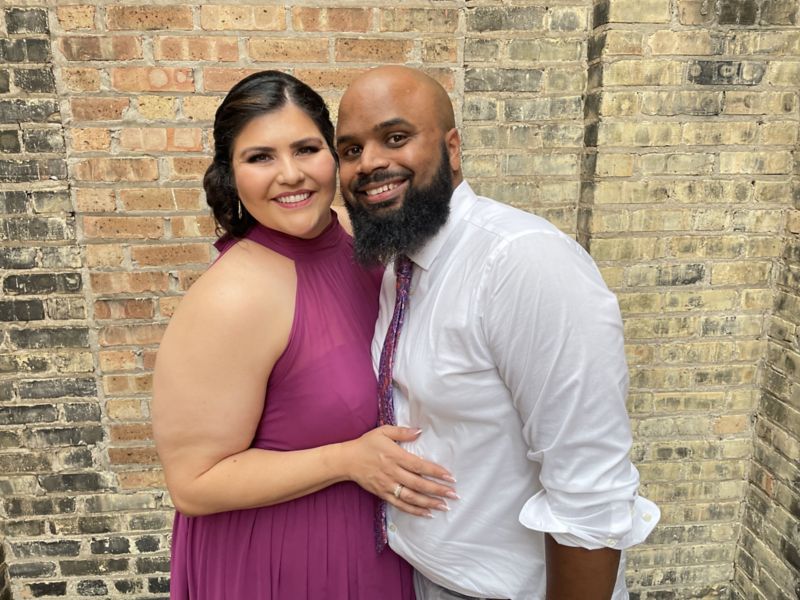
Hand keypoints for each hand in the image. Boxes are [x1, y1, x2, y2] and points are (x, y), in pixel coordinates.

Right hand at [341, 426, 456, 516]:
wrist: (347, 460)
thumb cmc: (367, 444)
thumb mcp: (383, 432)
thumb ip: (402, 432)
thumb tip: (420, 431)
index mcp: (395, 456)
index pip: (419, 466)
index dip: (435, 472)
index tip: (450, 477)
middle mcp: (392, 472)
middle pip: (418, 484)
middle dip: (437, 490)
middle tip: (454, 495)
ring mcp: (387, 485)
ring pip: (411, 497)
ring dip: (429, 503)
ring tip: (444, 506)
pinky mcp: (383, 494)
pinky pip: (400, 505)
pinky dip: (414, 510)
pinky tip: (427, 513)